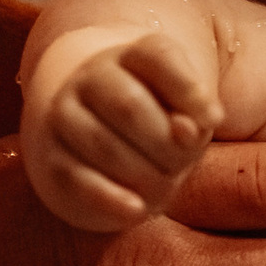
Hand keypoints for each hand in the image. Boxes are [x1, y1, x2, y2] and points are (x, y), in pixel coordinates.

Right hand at [31, 31, 224, 233]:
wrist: (92, 136)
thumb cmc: (155, 122)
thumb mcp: (183, 112)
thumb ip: (194, 114)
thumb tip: (186, 132)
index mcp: (132, 56)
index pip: (158, 57)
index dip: (188, 88)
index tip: (216, 119)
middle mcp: (91, 77)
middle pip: (129, 105)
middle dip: (165, 143)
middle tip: (182, 164)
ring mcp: (64, 116)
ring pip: (103, 145)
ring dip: (144, 174)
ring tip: (164, 188)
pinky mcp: (50, 159)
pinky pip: (77, 179)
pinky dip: (111, 197)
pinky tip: (138, 210)